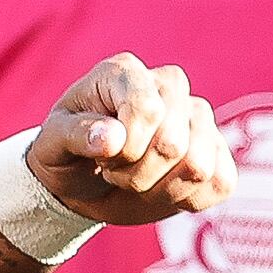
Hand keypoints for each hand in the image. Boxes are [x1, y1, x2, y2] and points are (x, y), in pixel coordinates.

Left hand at [25, 55, 234, 224]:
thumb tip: (112, 137)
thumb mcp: (51, 146)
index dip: (125, 149)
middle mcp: (169, 85)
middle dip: (135, 175)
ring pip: (198, 167)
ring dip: (159, 190)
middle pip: (172, 145)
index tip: (102, 157)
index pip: (146, 110)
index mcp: (125, 72)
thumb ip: (74, 135)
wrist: (85, 183)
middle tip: (114, 171)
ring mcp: (199, 116)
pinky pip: (221, 184)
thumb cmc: (67, 155)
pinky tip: (162, 188)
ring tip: (136, 178)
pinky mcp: (219, 150)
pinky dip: (186, 201)